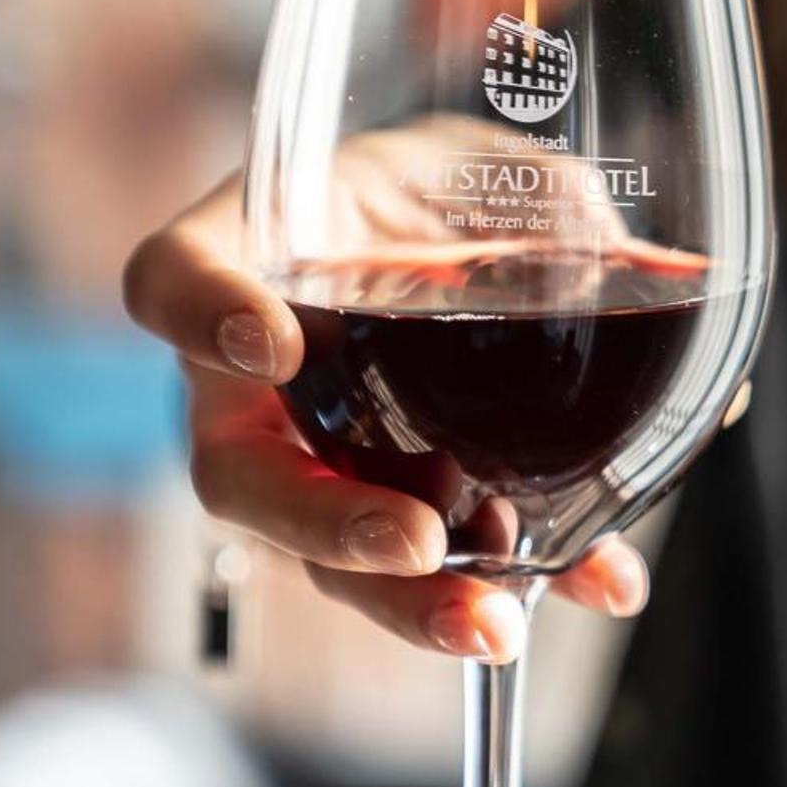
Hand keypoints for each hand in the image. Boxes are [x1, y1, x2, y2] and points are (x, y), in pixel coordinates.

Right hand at [121, 168, 653, 660]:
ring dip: (416, 599)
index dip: (205, 316)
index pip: (174, 281)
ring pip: (334, 555)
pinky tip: (607, 583)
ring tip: (495, 625)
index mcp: (248, 263)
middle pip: (247, 477)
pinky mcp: (410, 505)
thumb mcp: (474, 162)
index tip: (270, 344)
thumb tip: (612, 243)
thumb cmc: (435, 191)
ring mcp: (324, 460)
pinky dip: (539, 576)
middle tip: (416, 543)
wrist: (460, 237)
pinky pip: (451, 561)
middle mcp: (257, 383)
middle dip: (329, 526)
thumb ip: (533, 194)